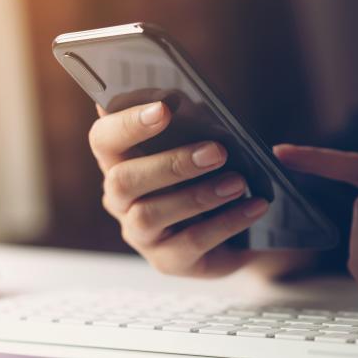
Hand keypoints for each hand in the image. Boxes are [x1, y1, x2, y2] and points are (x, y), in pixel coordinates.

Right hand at [89, 101, 269, 277]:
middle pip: (123, 180)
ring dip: (199, 194)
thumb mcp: (201, 143)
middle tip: (217, 151)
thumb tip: (181, 97)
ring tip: (239, 181)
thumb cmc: (210, 172)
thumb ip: (189, 122)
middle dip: (171, 163)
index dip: (127, 124)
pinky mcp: (167, 260)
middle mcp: (120, 199)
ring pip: (152, 214)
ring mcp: (140, 234)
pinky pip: (191, 242)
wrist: (239, 226)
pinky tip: (254, 206)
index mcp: (120, 160)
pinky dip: (227, 222)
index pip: (103, 139)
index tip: (163, 109)